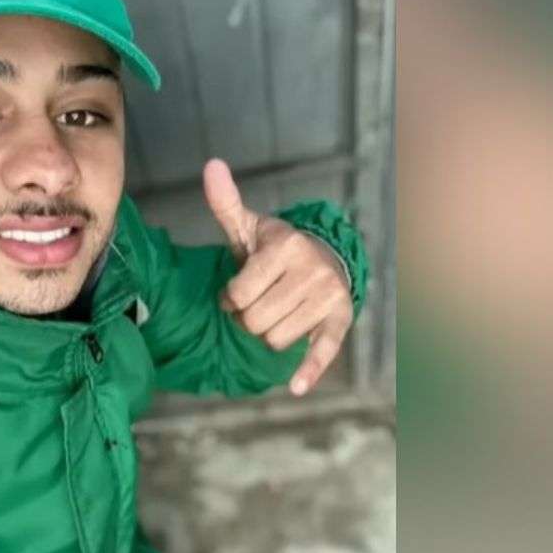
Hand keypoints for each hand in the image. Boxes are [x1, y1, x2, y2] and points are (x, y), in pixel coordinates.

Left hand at [203, 158, 353, 395]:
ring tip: (275, 312)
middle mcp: (311, 270)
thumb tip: (211, 166)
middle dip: (247, 318)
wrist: (325, 258)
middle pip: (254, 322)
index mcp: (286, 246)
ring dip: (267, 334)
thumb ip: (226, 203)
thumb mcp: (248, 228)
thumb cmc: (275, 249)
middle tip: (257, 303)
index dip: (231, 298)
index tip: (238, 289)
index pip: (238, 295)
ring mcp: (328, 297)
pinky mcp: (341, 321)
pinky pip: (323, 352)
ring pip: (275, 341)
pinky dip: (309, 371)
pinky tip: (296, 387)